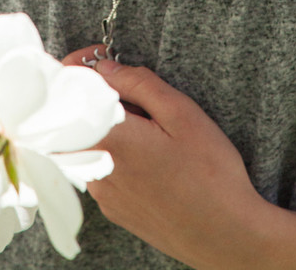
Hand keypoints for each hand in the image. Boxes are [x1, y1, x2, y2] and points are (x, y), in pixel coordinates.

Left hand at [62, 46, 271, 269]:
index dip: (80, 66)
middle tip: (128, 88)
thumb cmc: (211, 175)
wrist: (227, 236)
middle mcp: (97, 168)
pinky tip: (149, 155)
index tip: (102, 58)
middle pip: (77, 117)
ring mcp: (103, 193)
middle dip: (96, 95)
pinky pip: (100, 168)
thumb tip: (106, 68)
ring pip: (89, 143)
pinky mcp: (114, 209)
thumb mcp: (181, 113)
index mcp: (111, 139)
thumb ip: (138, 83)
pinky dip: (115, 152)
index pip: (69, 92)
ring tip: (147, 124)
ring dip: (107, 125)